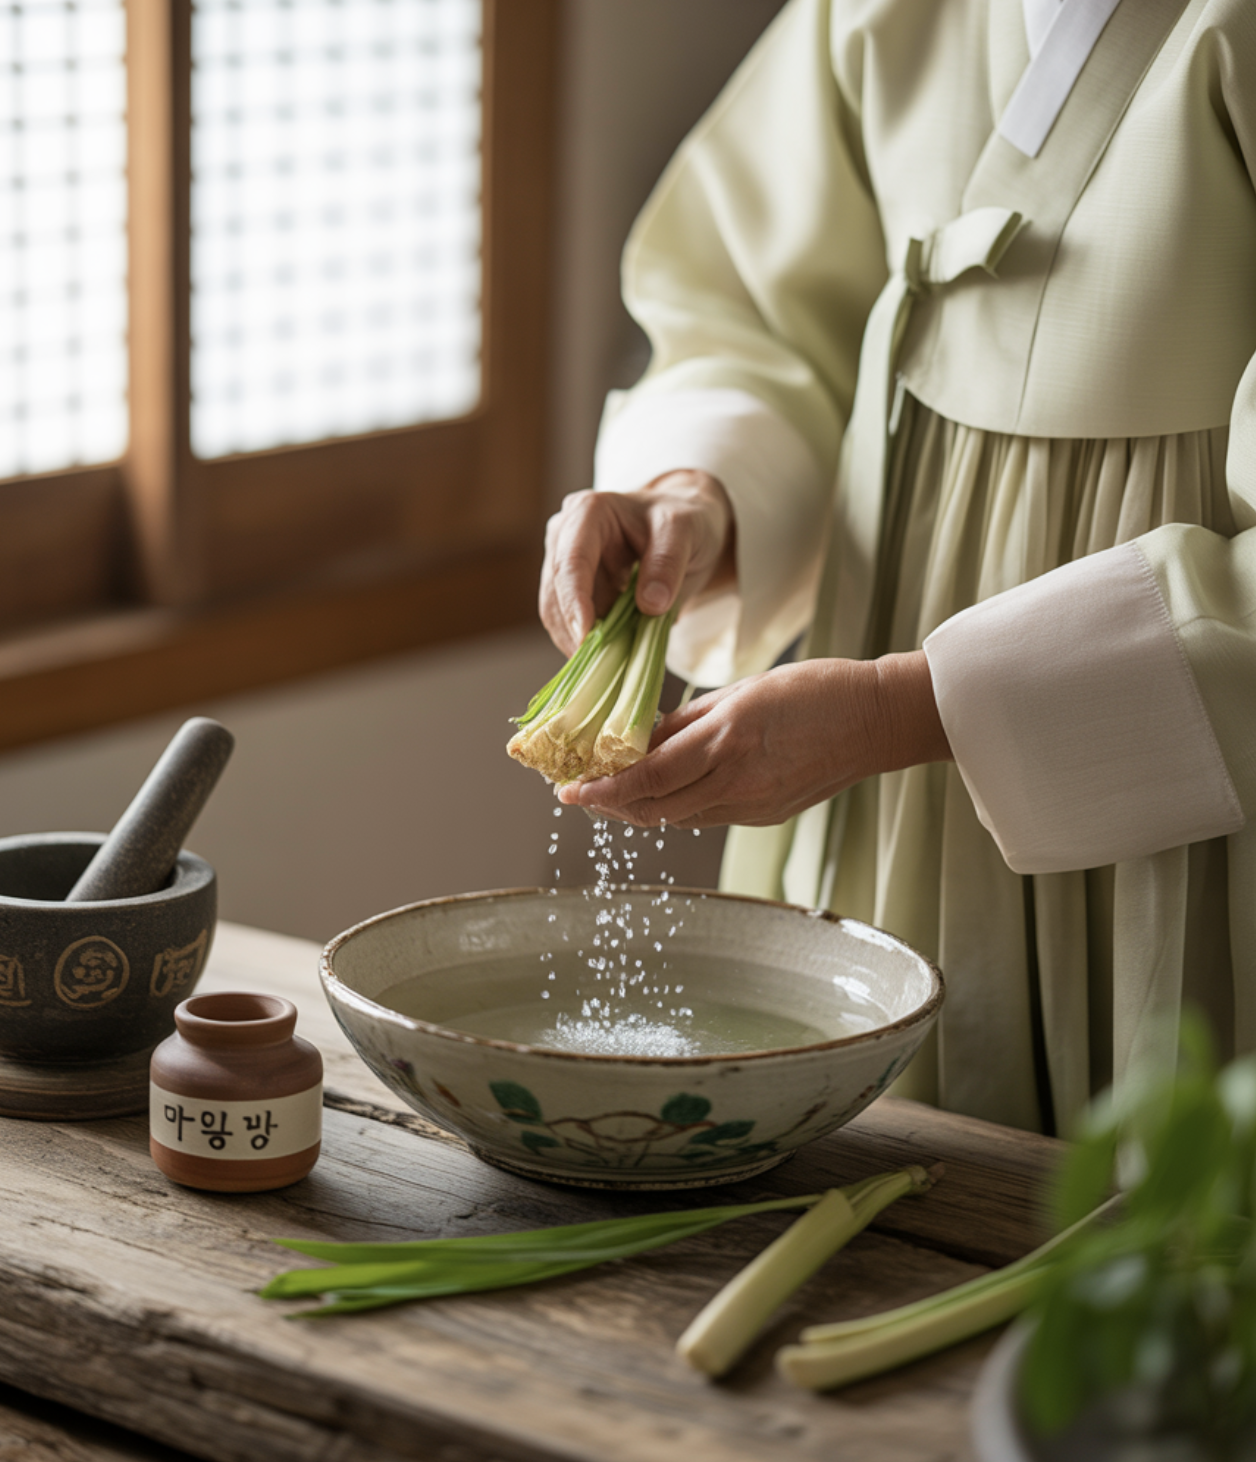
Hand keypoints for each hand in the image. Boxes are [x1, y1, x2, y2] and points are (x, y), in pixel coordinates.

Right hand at [539, 470, 734, 656]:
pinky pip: (569, 623)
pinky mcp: (572, 590)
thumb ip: (668, 562)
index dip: (575, 601)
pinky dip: (587, 642)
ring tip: (611, 663)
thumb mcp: (686, 531)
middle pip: (556, 591)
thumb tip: (649, 605)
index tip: (586, 637)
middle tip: (603, 664)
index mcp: (589, 512)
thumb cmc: (683, 520)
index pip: (572, 561)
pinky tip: (609, 654)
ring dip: (579, 641)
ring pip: (556, 613)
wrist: (683, 527)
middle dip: (576, 630)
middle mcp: (565, 534)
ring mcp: (564, 563)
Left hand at [556, 651, 951, 827]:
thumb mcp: (739, 692)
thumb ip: (685, 721)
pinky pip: (707, 816)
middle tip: (581, 794)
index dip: (603, 789)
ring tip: (613, 793)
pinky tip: (664, 793)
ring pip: (678, 818)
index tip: (571, 791)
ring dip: (641, 809)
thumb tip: (639, 739)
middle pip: (654, 808)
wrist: (876, 720)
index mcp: (724, 741)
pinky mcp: (766, 815)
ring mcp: (752, 805)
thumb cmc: (814, 691)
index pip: (646, 778)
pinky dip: (677, 807)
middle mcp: (734, 780)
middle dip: (611, 804)